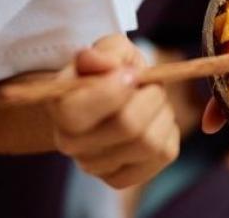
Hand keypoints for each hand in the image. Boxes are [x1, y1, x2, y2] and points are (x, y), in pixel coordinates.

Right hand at [50, 34, 179, 187]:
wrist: (110, 95)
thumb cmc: (107, 70)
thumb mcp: (107, 49)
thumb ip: (104, 52)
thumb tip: (103, 64)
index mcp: (60, 109)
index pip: (80, 111)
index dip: (113, 88)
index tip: (131, 72)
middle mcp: (71, 144)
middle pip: (127, 126)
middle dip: (150, 96)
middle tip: (149, 83)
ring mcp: (96, 166)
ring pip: (149, 143)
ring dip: (162, 113)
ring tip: (153, 99)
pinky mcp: (122, 178)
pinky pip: (164, 155)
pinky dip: (168, 130)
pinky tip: (155, 120)